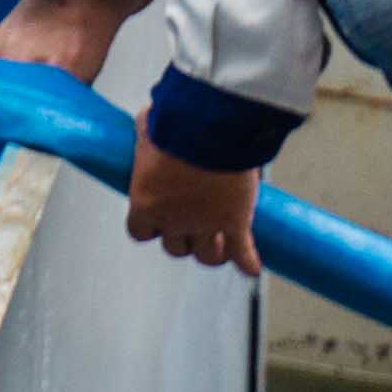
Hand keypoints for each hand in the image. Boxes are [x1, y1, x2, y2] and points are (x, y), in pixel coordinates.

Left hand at [121, 137, 261, 272]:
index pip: (140, 232)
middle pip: (176, 248)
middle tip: (194, 227)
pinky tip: (251, 268)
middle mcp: (173, 220)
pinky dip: (248, 262)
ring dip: (214, 251)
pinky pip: (242, 253)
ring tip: (222, 244)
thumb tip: (149, 123)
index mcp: (145, 202)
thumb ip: (148, 137)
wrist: (210, 127)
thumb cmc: (174, 124)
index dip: (151, 226)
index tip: (159, 218)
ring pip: (208, 255)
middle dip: (184, 238)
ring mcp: (206, 224)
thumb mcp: (149, 128)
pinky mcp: (235, 222)